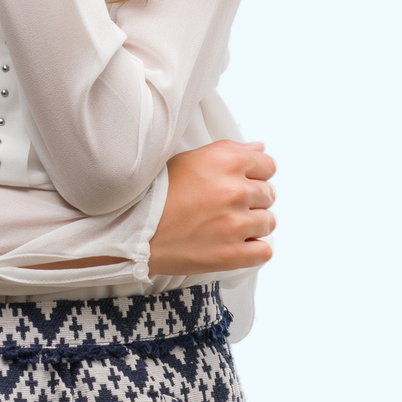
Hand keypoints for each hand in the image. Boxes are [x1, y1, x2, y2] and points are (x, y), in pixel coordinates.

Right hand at [147, 140, 277, 275]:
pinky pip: (264, 252)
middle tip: (228, 206)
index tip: (244, 183)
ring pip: (268, 222)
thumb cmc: (157, 193)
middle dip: (253, 200)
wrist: (133, 230)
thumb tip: (260, 148)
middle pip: (269, 194)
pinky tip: (237, 244)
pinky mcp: (231, 254)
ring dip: (253, 225)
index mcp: (226, 162)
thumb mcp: (190, 159)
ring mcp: (235, 224)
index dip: (256, 175)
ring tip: (228, 226)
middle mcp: (235, 190)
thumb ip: (230, 150)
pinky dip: (254, 250)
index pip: (268, 165)